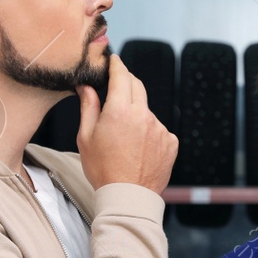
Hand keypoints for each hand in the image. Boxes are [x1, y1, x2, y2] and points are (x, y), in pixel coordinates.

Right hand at [76, 54, 178, 193]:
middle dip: (127, 83)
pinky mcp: (171, 142)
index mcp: (120, 111)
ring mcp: (160, 129)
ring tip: (125, 138)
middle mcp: (144, 116)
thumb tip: (87, 87)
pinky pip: (159, 129)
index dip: (117, 65)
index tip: (114, 60)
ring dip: (137, 114)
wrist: (129, 197)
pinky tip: (139, 149)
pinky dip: (149, 132)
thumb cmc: (103, 169)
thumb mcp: (86, 137)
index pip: (122, 76)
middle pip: (137, 87)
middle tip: (117, 87)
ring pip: (147, 111)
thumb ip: (89, 107)